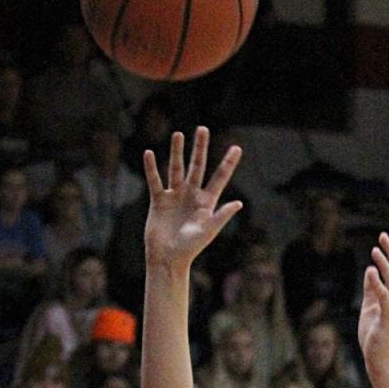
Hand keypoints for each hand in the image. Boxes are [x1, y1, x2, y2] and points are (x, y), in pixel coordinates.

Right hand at [143, 126, 242, 272]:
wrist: (167, 258)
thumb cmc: (190, 248)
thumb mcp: (208, 231)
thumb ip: (221, 216)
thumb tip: (239, 203)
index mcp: (206, 202)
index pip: (219, 178)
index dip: (228, 164)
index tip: (237, 148)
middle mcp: (191, 195)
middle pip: (197, 166)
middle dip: (200, 148)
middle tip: (203, 129)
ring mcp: (175, 196)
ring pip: (176, 169)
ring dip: (177, 152)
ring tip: (178, 134)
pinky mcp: (159, 200)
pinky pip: (155, 180)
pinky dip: (151, 168)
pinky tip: (149, 154)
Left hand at [357, 231, 388, 375]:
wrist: (378, 358)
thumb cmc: (374, 334)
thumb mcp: (370, 306)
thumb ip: (371, 289)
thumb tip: (369, 271)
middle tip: (383, 236)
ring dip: (384, 263)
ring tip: (374, 250)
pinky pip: (384, 297)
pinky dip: (377, 283)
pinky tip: (370, 271)